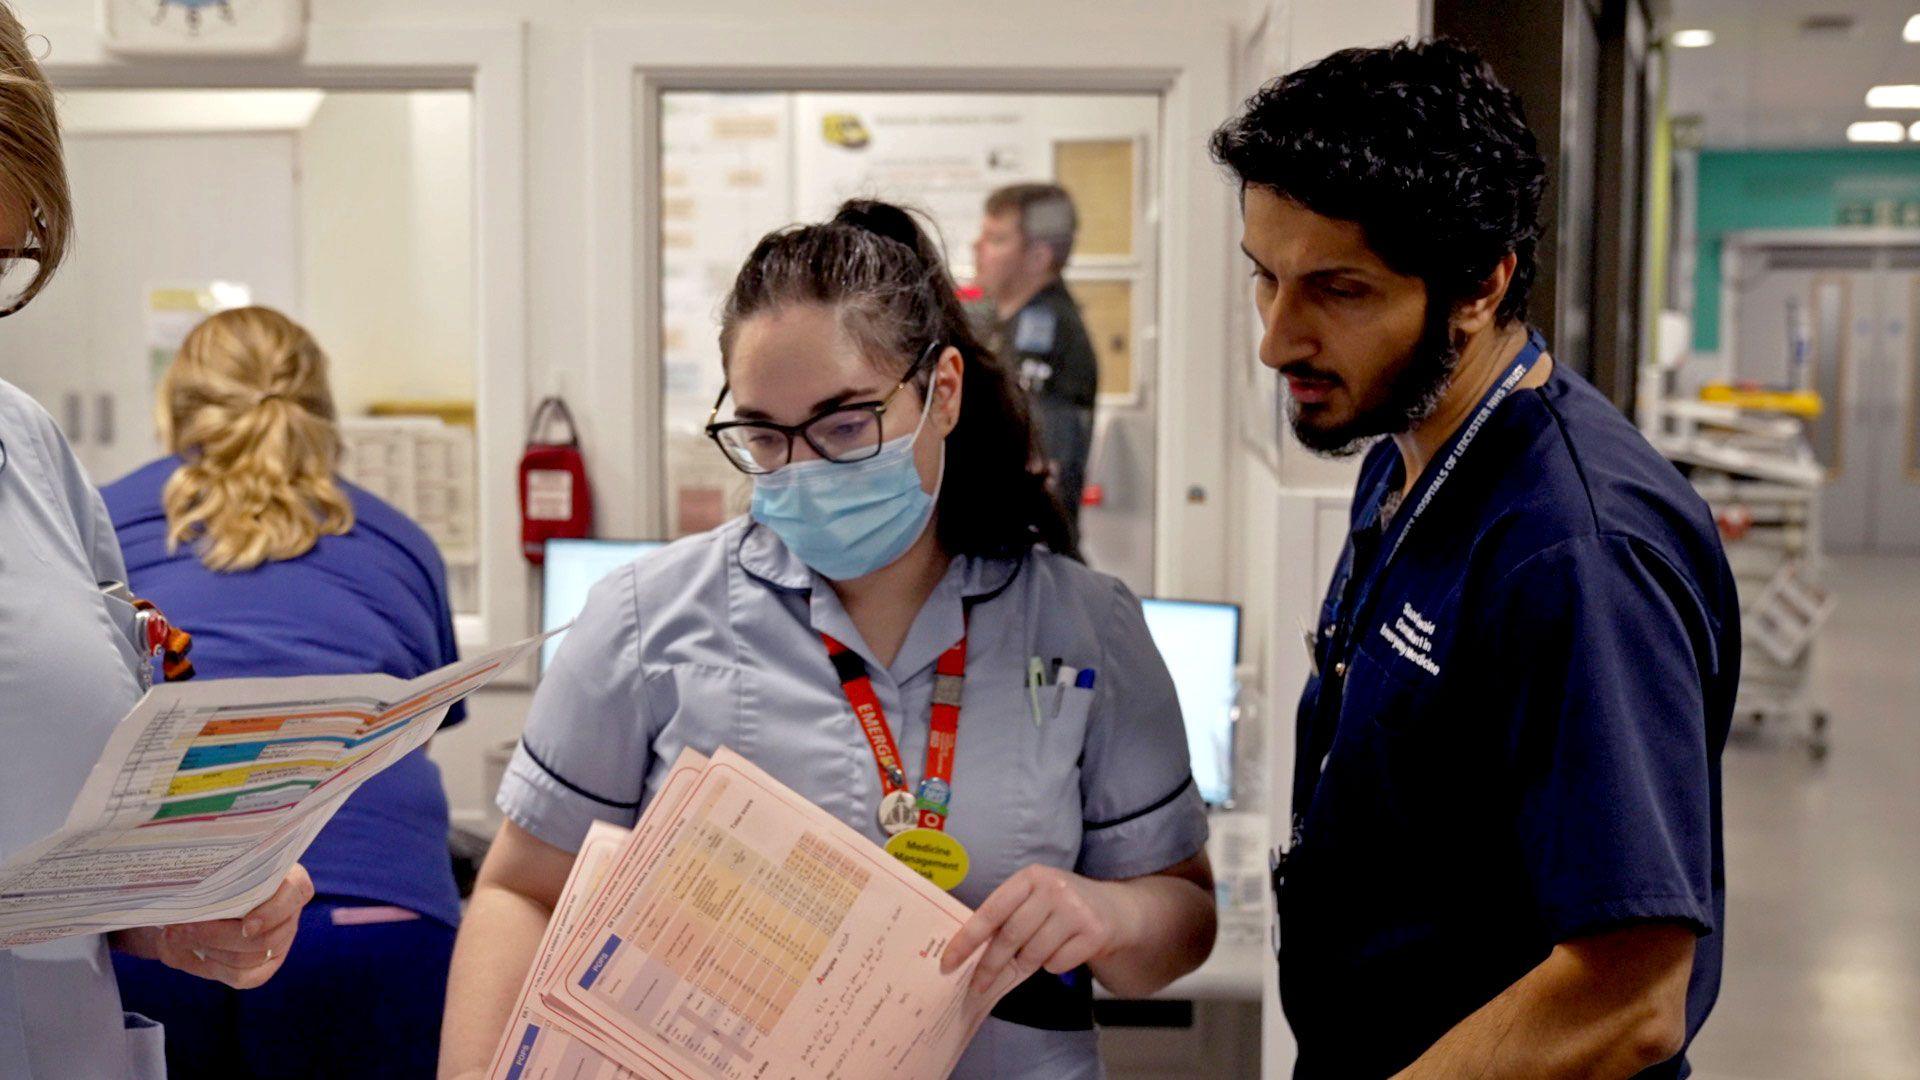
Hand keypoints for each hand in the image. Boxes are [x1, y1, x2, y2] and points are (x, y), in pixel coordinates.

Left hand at [119, 864, 313, 989]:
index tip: (246, 926)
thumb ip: (217, 875)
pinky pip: (240, 978)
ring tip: (174, 935)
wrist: (206, 893)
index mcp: (292, 883)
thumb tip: (189, 902)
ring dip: (206, 949)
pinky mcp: (262, 968)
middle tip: (181, 925)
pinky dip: (207, 967)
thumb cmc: (220, 872)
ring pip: (247, 960)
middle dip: (217, 936)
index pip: (293, 897)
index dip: (270, 915)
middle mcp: (290, 916)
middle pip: (265, 939)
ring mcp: (279, 944)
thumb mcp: (222, 865)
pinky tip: (185, 952)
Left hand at [939, 864, 1131, 993]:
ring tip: (1033, 957)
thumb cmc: (1063, 906)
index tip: (948, 961)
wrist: (1116, 908)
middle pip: (1010, 937)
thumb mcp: (1035, 898)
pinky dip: (1054, 966)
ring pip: (1034, 954)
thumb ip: (1008, 917)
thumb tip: (970, 955)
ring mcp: (1076, 910)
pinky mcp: (1094, 932)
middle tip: (976, 986)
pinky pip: (1057, 964)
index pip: (990, 911)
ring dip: (1027, 964)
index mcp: (1030, 877)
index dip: (967, 939)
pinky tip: (1063, 951)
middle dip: (989, 966)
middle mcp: (1053, 888)